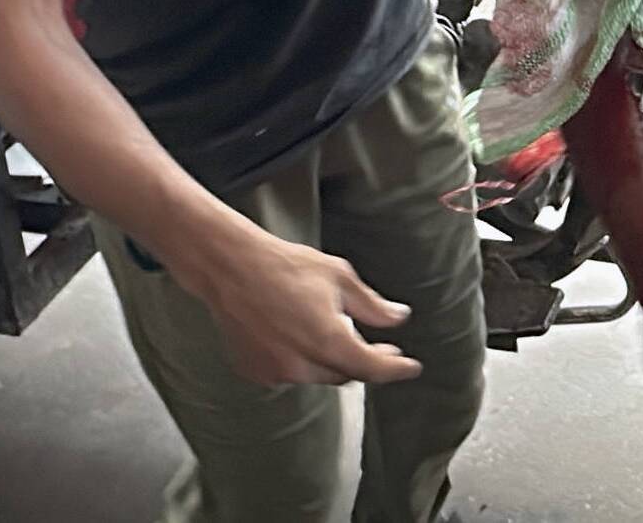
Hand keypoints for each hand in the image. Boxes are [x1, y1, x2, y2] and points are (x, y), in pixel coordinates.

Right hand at [166, 217, 421, 386]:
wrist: (230, 267)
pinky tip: (296, 333)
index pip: (373, 369)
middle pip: (346, 374)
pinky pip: (289, 373)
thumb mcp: (339, 277)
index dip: (396, 369)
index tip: (411, 367)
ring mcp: (276, 372)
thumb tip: (399, 318)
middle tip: (378, 344)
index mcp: (329, 342)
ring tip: (329, 328)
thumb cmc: (286, 266)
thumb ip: (372, 305)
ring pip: (317, 375)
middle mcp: (302, 365)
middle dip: (364, 361)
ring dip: (331, 359)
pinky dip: (301, 360)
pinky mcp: (254, 372)